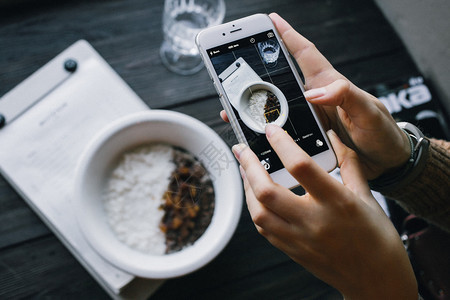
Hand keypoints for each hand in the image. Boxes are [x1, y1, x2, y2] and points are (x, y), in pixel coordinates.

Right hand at [222, 13, 410, 179]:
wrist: (387, 164)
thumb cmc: (383, 135)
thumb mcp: (369, 112)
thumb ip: (346, 97)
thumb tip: (314, 92)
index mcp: (330, 85)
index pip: (305, 54)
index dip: (288, 36)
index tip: (271, 20)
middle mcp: (317, 98)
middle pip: (283, 77)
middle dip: (258, 68)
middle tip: (236, 64)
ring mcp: (311, 115)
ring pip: (277, 102)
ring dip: (255, 100)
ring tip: (233, 102)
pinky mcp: (309, 133)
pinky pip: (282, 124)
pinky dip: (265, 125)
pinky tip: (252, 129)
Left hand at [232, 124, 416, 298]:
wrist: (378, 281)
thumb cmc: (377, 239)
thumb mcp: (367, 196)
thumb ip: (349, 163)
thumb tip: (333, 137)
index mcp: (337, 203)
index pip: (300, 167)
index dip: (281, 144)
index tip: (271, 130)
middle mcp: (314, 222)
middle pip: (266, 191)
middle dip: (248, 166)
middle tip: (242, 149)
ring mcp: (300, 239)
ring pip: (258, 212)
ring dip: (247, 188)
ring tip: (246, 171)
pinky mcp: (292, 251)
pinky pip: (263, 228)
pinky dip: (255, 208)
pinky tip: (257, 196)